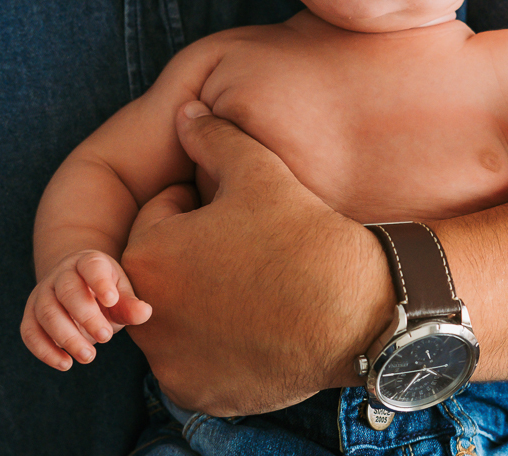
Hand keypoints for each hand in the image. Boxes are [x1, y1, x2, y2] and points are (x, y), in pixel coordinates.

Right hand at [20, 250, 151, 370]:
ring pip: (46, 313)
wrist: (78, 289)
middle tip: (106, 337)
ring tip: (89, 355)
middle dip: (86, 316)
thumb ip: (130, 304)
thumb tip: (144, 313)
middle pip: (67, 291)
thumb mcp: (121, 294)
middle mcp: (61, 275)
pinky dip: (45, 350)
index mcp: (88, 262)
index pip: (91, 266)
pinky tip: (66, 364)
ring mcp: (42, 294)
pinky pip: (30, 332)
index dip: (100, 282)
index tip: (112, 300)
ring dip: (66, 337)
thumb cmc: (106, 293)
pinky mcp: (30, 315)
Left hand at [121, 101, 391, 416]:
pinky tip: (256, 325)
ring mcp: (171, 364)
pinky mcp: (200, 393)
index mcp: (146, 258)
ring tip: (254, 285)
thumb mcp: (257, 169)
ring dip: (201, 299)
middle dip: (192, 254)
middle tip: (247, 249)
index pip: (159, 215)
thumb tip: (185, 113)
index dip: (200, 205)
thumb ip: (212, 136)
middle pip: (162, 269)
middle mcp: (146, 319)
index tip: (240, 214)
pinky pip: (196, 359)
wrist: (361, 311)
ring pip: (176, 315)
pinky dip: (216, 345)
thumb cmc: (304, 234)